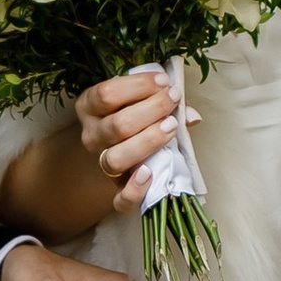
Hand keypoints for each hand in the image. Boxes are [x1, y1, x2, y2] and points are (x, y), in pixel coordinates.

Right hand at [75, 67, 184, 209]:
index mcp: (90, 106)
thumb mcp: (142, 98)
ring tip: (171, 128)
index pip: (107, 94)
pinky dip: (135, 190)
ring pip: (116, 159)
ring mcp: (102, 164)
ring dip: (147, 142)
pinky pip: (120, 199)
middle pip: (116, 125)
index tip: (164, 82)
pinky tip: (149, 174)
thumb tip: (190, 115)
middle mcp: (91, 135)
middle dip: (151, 110)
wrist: (120, 145)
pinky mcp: (116, 190)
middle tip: (172, 100)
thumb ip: (166, 101)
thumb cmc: (135, 113)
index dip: (138, 86)